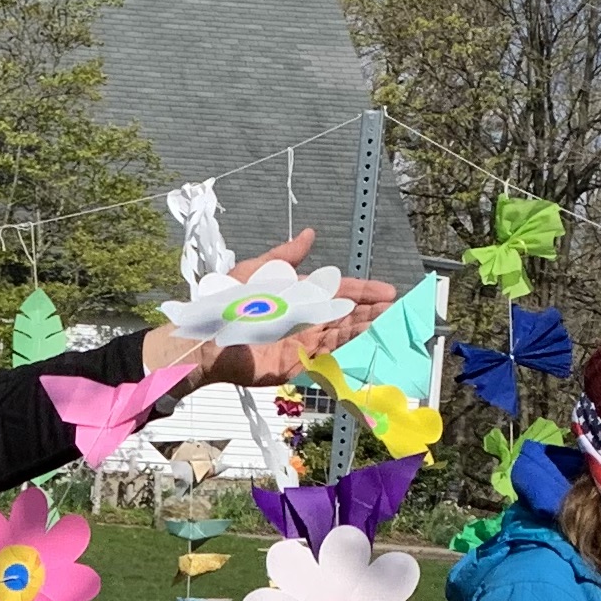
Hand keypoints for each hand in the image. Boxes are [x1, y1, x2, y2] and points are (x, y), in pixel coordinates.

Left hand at [133, 229, 405, 391]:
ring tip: (389, 323)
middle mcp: (303, 320)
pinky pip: (326, 357)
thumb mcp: (257, 270)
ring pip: (341, 336)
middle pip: (345, 316)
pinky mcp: (294, 366)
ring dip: (365, 329)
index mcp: (297, 296)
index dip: (364, 291)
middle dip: (371, 312)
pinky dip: (347, 350)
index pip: (338, 292)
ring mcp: (301, 344)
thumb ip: (285, 256)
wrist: (203, 339)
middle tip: (397, 310)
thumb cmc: (225, 303)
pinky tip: (366, 342)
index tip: (388, 291)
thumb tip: (310, 234)